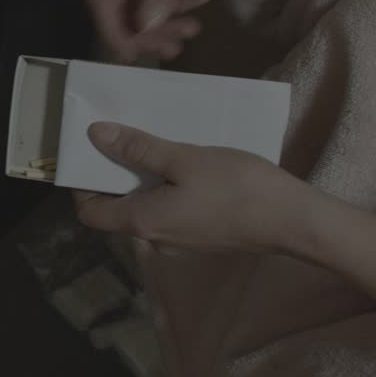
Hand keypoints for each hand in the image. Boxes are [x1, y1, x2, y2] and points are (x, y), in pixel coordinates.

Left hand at [72, 122, 314, 254]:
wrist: (295, 221)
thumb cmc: (238, 188)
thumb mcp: (183, 159)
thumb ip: (138, 149)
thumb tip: (96, 135)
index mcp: (143, 222)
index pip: (90, 212)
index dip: (80, 185)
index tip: (86, 155)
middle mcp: (155, 239)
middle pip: (117, 208)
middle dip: (114, 174)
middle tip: (120, 138)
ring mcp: (180, 241)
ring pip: (146, 207)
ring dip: (143, 178)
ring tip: (152, 143)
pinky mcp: (202, 236)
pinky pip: (171, 210)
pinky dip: (166, 187)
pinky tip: (182, 161)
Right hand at [87, 0, 252, 62]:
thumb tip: (144, 27)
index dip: (112, 29)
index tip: (131, 54)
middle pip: (118, 3)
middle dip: (143, 30)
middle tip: (174, 46)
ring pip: (137, 1)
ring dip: (161, 20)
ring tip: (193, 30)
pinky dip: (173, 2)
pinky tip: (200, 2)